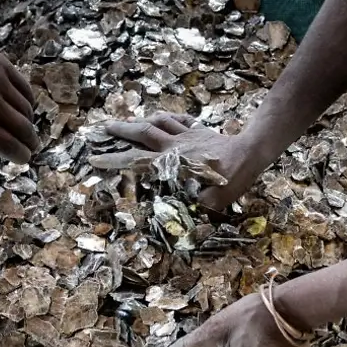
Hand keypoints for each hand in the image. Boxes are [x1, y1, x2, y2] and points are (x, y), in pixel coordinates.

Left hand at [0, 18, 37, 163]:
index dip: (20, 155)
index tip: (24, 158)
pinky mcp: (3, 64)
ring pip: (27, 110)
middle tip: (31, 146)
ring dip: (28, 122)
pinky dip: (27, 102)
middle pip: (23, 129)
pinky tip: (23, 107)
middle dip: (30, 142)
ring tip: (25, 127)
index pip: (7, 144)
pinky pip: (25, 90)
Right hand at [88, 113, 265, 209]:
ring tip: (126, 121)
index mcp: (172, 162)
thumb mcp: (213, 201)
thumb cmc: (231, 178)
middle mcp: (175, 145)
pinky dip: (169, 118)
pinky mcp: (201, 131)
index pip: (138, 160)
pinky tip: (164, 119)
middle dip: (120, 130)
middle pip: (143, 132)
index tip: (95, 158)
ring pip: (158, 121)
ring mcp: (188, 135)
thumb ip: (193, 211)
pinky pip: (180, 120)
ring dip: (141, 120)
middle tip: (101, 128)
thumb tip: (179, 229)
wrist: (251, 152)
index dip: (115, 160)